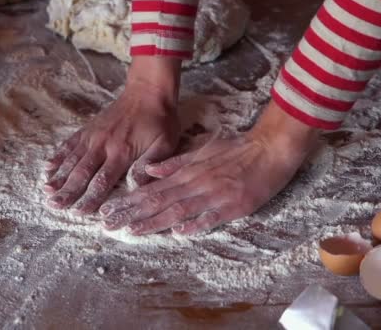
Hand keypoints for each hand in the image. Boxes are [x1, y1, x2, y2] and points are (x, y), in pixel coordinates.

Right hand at [44, 57, 181, 213]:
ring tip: (47, 191)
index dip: (90, 197)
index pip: (102, 180)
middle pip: (82, 172)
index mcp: (122, 152)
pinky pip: (70, 144)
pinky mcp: (89, 129)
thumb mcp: (165, 144)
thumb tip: (137, 187)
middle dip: (68, 191)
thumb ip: (150, 164)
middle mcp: (103, 145)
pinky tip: (48, 167)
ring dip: (59, 176)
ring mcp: (93, 136)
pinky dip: (58, 156)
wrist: (148, 92)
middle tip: (55, 206)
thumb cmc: (160, 121)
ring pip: (72, 159)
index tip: (79, 211)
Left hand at [99, 102, 319, 234]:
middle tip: (109, 225)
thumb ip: (176, 163)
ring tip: (132, 230)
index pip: (152, 189)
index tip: (110, 211)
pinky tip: (179, 233)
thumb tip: (148, 171)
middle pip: (159, 201)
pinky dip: (195, 224)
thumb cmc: (237, 149)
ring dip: (155, 221)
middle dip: (132, 214)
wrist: (270, 147)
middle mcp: (197, 183)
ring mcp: (215, 194)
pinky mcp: (235, 205)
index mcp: (189, 171)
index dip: (129, 201)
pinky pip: (212, 217)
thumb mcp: (203, 151)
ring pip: (179, 209)